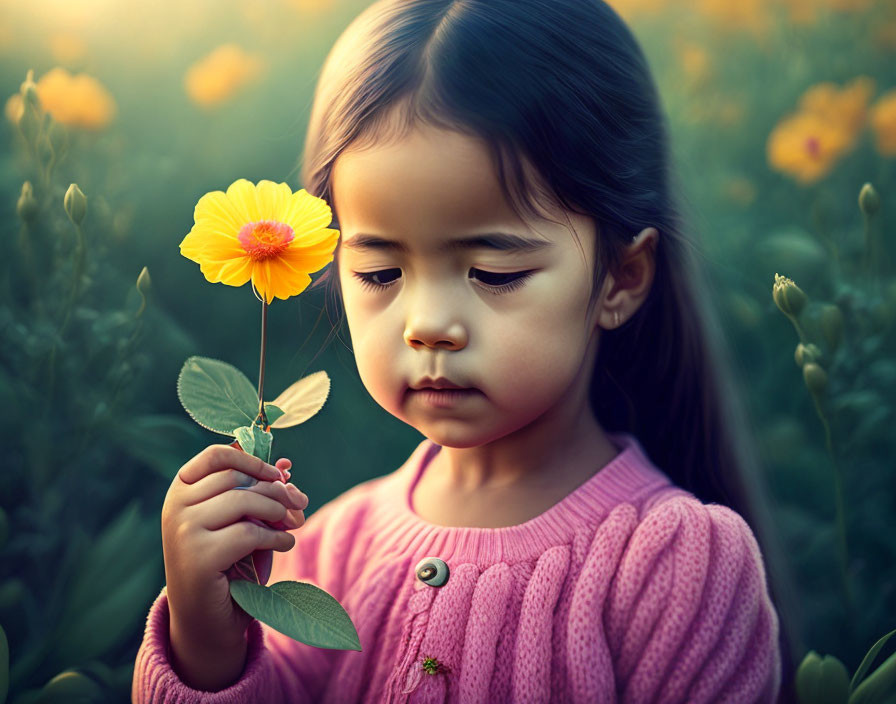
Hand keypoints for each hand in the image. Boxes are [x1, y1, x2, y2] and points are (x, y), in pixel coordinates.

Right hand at [161, 444, 308, 649]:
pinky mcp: (198, 558)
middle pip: (238, 478)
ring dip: (278, 512)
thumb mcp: (240, 521)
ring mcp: (182, 532)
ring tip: (291, 525)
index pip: (215, 456)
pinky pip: (249, 533)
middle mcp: (175, 507)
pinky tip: (286, 544)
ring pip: (244, 501)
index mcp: (180, 491)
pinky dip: (277, 537)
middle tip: (300, 504)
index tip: (278, 474)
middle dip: (277, 489)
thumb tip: (287, 465)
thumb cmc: (226, 564)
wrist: (206, 621)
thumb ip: (257, 492)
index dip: (252, 460)